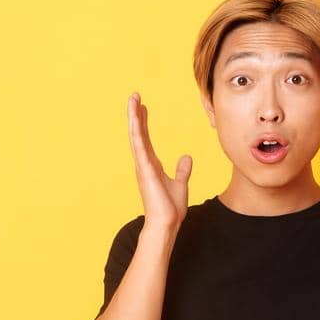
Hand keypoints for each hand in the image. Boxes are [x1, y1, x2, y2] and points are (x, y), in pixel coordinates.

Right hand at [127, 92, 190, 230]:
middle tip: (134, 96)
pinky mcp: (145, 170)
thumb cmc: (170, 207)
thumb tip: (186, 158)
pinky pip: (140, 147)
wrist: (167, 223)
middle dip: (136, 114)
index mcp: (151, 164)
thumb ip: (182, 170)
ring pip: (136, 136)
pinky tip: (135, 119)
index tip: (143, 107)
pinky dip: (137, 132)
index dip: (144, 122)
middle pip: (138, 133)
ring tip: (133, 100)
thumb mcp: (180, 184)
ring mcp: (143, 165)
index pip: (146, 138)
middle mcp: (144, 162)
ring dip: (134, 117)